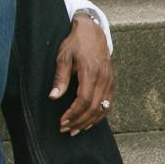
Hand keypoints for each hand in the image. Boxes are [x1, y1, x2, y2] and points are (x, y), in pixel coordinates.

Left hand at [50, 14, 113, 134]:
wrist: (92, 33)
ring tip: (75, 130)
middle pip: (94, 108)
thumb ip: (60, 77)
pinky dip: (99, 116)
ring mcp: (109, 82)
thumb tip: (53, 96)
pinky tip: (88, 122)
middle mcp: (103, 79)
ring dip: (89, 122)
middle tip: (65, 129)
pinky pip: (107, 104)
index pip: (84, 100)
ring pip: (102, 109)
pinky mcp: (111, 83)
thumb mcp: (63, 57)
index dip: (73, 114)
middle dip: (79, 122)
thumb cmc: (75, 44)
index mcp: (91, 72)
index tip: (61, 122)